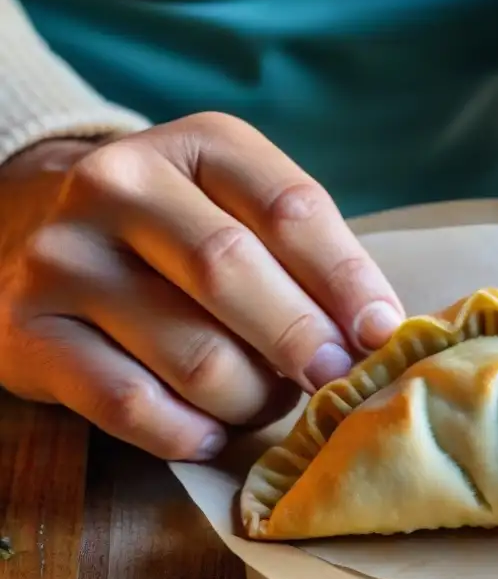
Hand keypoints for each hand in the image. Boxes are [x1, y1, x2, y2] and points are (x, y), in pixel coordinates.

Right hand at [0, 113, 403, 459]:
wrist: (41, 231)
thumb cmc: (183, 236)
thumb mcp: (247, 214)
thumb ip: (310, 261)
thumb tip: (378, 335)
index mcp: (200, 146)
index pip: (291, 210)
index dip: (348, 282)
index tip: (382, 336)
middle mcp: (120, 185)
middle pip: (232, 272)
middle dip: (300, 341)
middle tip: (332, 381)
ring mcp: (64, 258)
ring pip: (193, 355)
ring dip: (250, 397)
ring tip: (262, 399)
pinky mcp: (27, 333)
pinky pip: (130, 406)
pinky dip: (188, 432)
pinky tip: (209, 430)